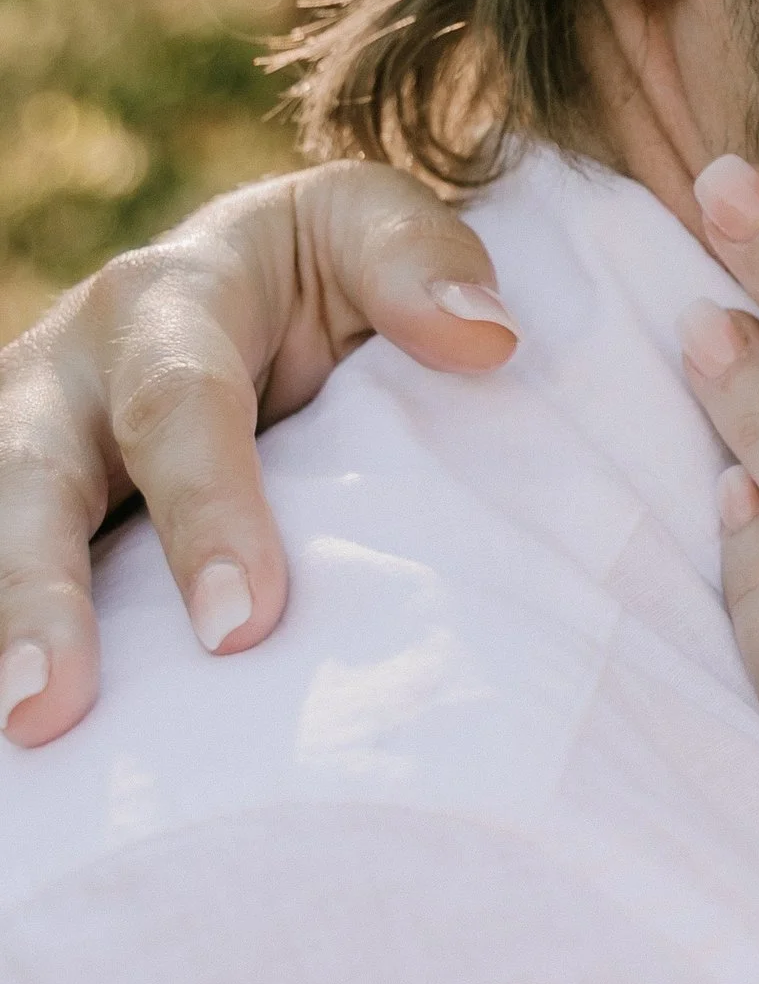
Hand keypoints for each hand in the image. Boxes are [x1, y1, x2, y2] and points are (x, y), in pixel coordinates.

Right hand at [0, 165, 512, 745]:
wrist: (248, 288)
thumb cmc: (329, 276)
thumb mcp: (371, 229)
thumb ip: (417, 264)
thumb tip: (486, 335)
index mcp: (167, 300)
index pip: (178, 406)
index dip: (205, 511)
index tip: (242, 625)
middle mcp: (69, 375)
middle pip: (29, 481)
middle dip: (38, 594)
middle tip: (50, 708)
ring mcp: (26, 448)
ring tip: (20, 739)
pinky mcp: (22, 515)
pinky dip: (0, 641)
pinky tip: (27, 754)